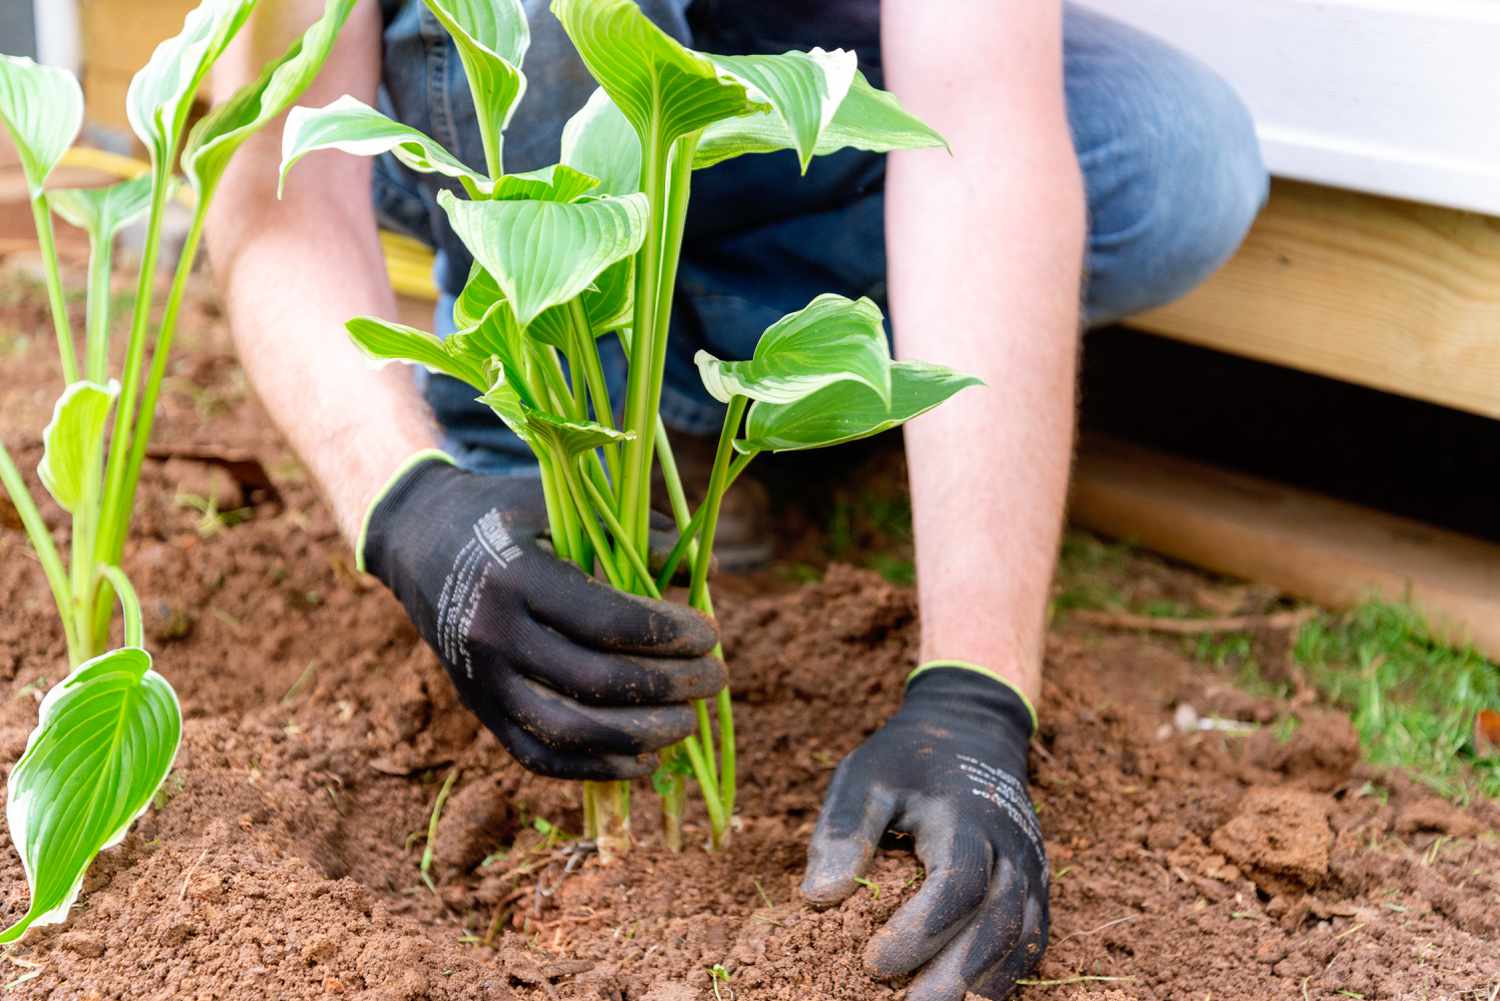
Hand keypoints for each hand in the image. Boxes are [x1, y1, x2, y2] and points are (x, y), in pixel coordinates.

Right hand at [360, 454, 724, 778]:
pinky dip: (595, 769)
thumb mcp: (560, 502)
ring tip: (690, 722)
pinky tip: (645, 761)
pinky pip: (538, 756)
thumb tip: (705, 568)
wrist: (418, 540)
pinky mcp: (480, 709)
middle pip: (594, 682)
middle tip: (716, 676)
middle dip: (669, 686)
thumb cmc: (504, 515)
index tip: (710, 633)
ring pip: (568, 731)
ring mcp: (483, 680)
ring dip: (641, 735)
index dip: (667, 635)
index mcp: (515, 577)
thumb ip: (634, 531)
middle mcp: (493, 634)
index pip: (604, 622)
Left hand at [802, 664, 1048, 1000]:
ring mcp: (1030, 866)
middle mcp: (1009, 845)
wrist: (971, 731)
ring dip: (983, 982)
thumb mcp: (864, 775)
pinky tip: (969, 998)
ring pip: (1023, 937)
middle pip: (996, 922)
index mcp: (966, 816)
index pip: (956, 885)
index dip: (920, 932)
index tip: (873, 964)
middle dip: (953, 975)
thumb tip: (817, 898)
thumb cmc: (907, 759)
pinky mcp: (1036, 884)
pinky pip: (1032, 938)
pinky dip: (1005, 974)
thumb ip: (843, 830)